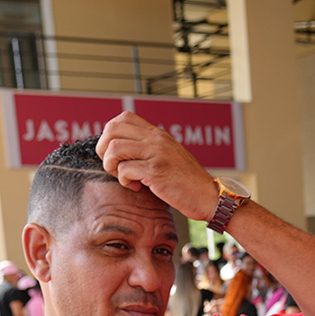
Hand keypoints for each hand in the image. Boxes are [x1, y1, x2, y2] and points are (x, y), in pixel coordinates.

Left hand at [93, 112, 221, 222]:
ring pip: (114, 148)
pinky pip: (124, 170)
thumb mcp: (170, 157)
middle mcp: (156, 139)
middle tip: (113, 166)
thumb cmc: (189, 183)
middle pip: (112, 129)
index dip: (111, 134)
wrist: (210, 197)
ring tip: (123, 177)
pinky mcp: (155, 171)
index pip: (123, 118)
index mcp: (158, 134)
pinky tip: (136, 187)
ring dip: (111, 166)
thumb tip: (123, 150)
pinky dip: (124, 181)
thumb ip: (151, 149)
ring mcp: (156, 153)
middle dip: (104, 150)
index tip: (116, 153)